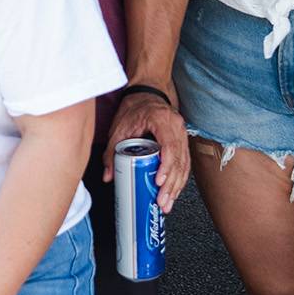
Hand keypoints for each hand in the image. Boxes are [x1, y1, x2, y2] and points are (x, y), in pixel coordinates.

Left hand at [106, 89, 191, 210]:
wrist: (146, 92)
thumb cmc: (135, 107)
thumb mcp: (119, 128)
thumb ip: (112, 151)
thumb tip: (108, 175)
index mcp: (162, 120)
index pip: (169, 147)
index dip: (166, 167)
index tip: (159, 182)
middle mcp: (176, 126)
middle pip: (179, 160)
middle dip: (171, 185)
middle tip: (162, 201)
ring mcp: (182, 133)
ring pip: (184, 164)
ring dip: (177, 185)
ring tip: (167, 202)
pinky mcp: (182, 140)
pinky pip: (185, 162)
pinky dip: (179, 178)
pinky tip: (174, 191)